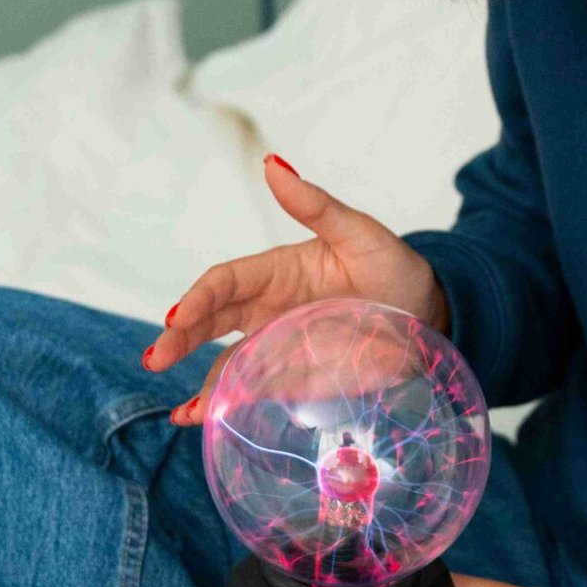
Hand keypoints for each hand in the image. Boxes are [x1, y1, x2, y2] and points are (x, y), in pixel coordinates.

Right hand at [142, 154, 451, 421]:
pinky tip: (204, 421)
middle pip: (211, 323)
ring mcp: (278, 348)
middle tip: (156, 359)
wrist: (431, 315)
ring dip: (202, 386)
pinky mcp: (295, 381)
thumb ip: (314, 206)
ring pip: (226, 364)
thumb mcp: (359, 233)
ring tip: (185, 412)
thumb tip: (274, 164)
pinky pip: (253, 393)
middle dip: (180, 339)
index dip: (199, 298)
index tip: (179, 316)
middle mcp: (268, 311)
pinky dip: (225, 407)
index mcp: (276, 272)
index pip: (224, 283)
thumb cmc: (394, 268)